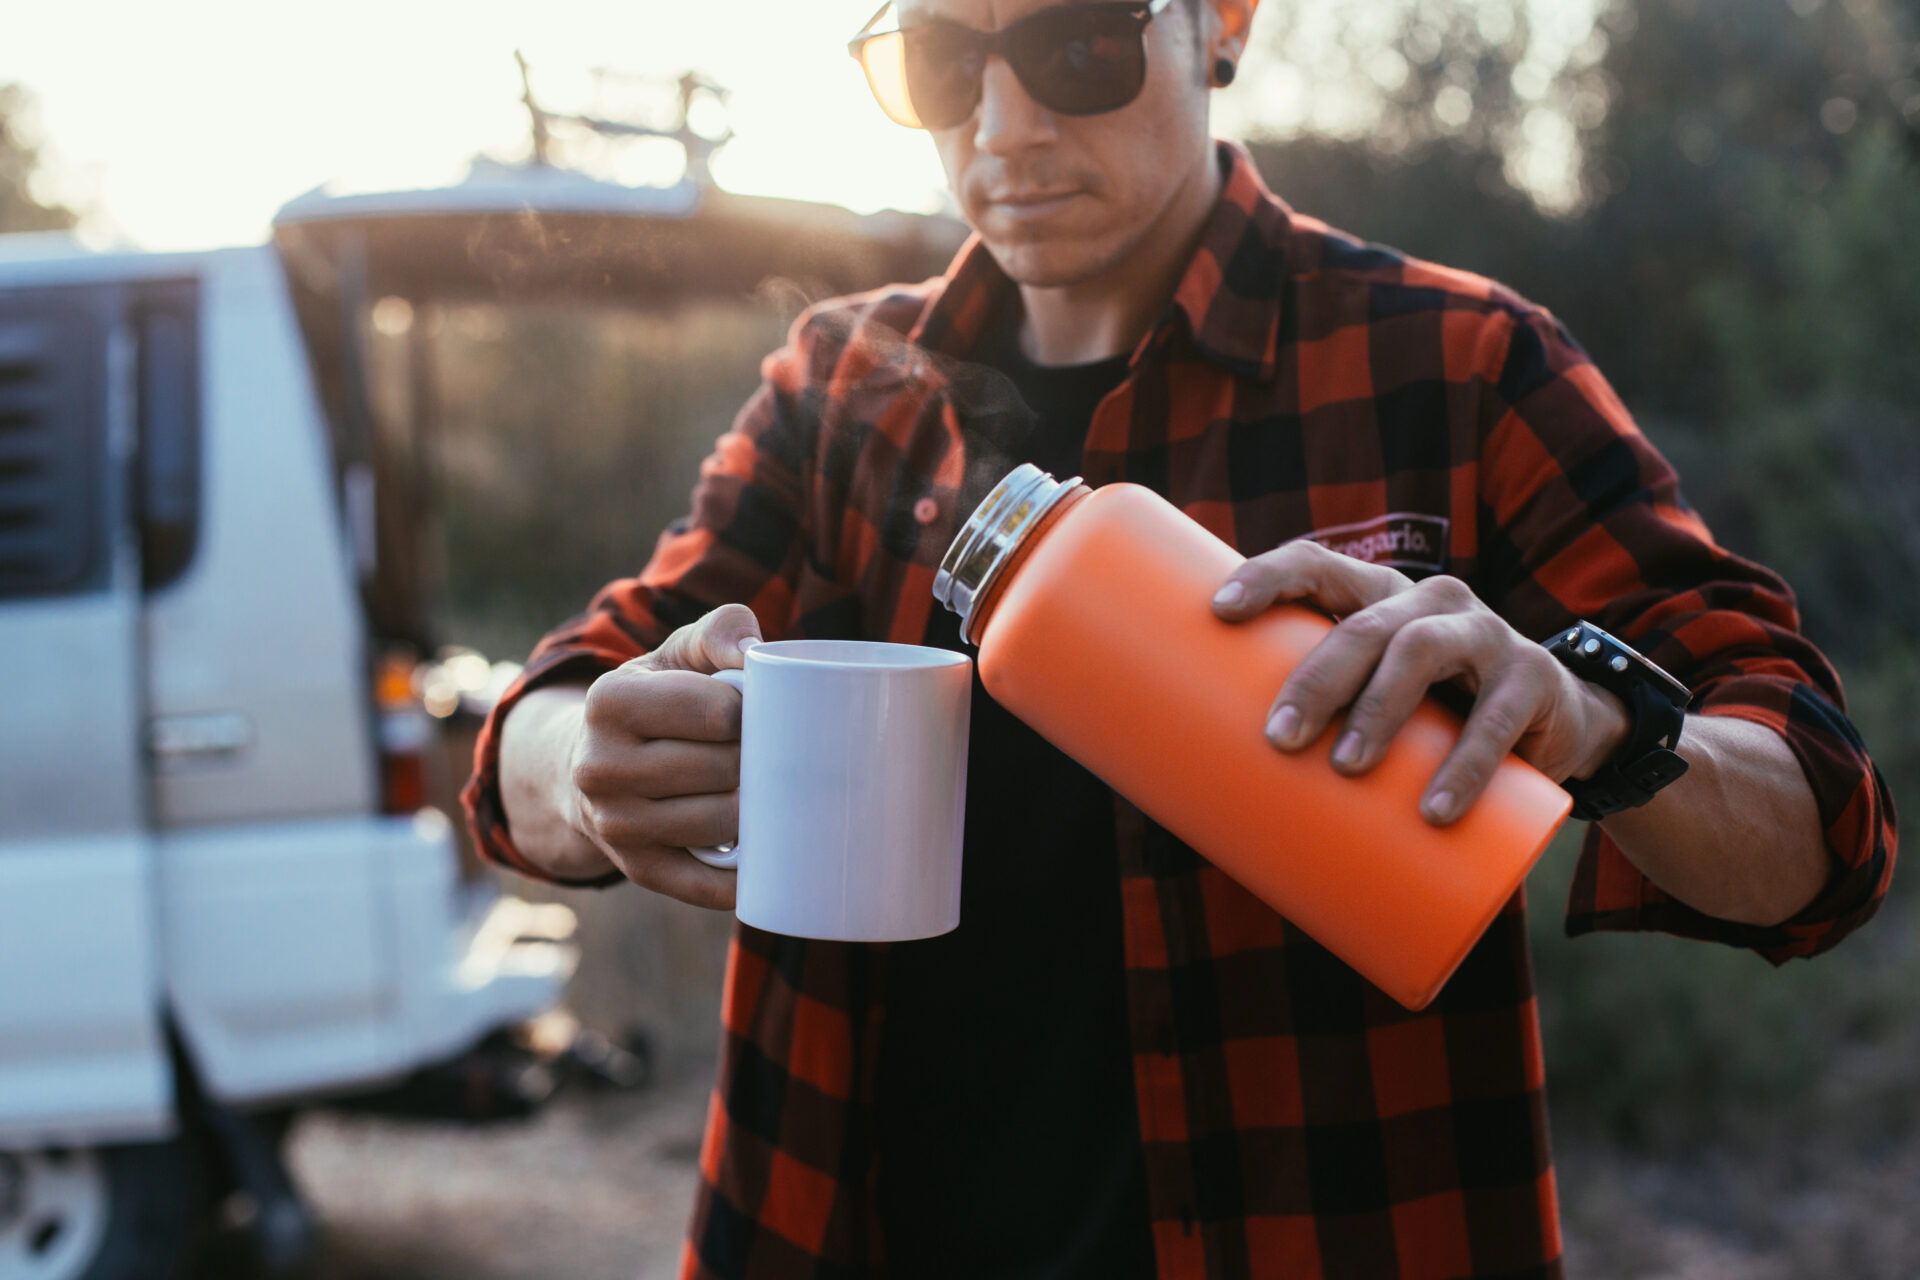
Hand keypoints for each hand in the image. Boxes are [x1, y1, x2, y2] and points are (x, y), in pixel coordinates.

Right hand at [562, 604, 762, 907]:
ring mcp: (614, 824)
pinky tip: (763, 859)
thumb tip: (752, 655)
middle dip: (756, 759)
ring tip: (755, 787)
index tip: (751, 712)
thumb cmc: (656, 698)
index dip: (754, 712)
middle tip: (759, 752)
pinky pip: (704, 885)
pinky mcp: (636, 869)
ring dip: (755, 808)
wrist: (587, 763)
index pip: (720, 712)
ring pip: (722, 823)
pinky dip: (742, 878)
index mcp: (609, 701)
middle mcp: (600, 766)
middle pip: (724, 769)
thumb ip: (720, 630)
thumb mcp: (677, 652)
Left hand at [1210, 541, 1629, 824]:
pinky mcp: (1533, 680)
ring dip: (1378, 711)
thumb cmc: (1431, 719)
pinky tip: (1436, 809)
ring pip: (1421, 654)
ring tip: (1345, 767)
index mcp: (1381, 596)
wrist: (1552, 727)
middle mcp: (1431, 602)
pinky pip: (1497, 719)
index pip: (1320, 565)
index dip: (1270, 576)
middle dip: (1317, 678)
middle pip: (1364, 624)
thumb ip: (1319, 719)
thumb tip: (1203, 793)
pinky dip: (1465, 766)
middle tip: (1279, 738)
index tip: (1218, 611)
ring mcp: (1487, 633)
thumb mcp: (1376, 702)